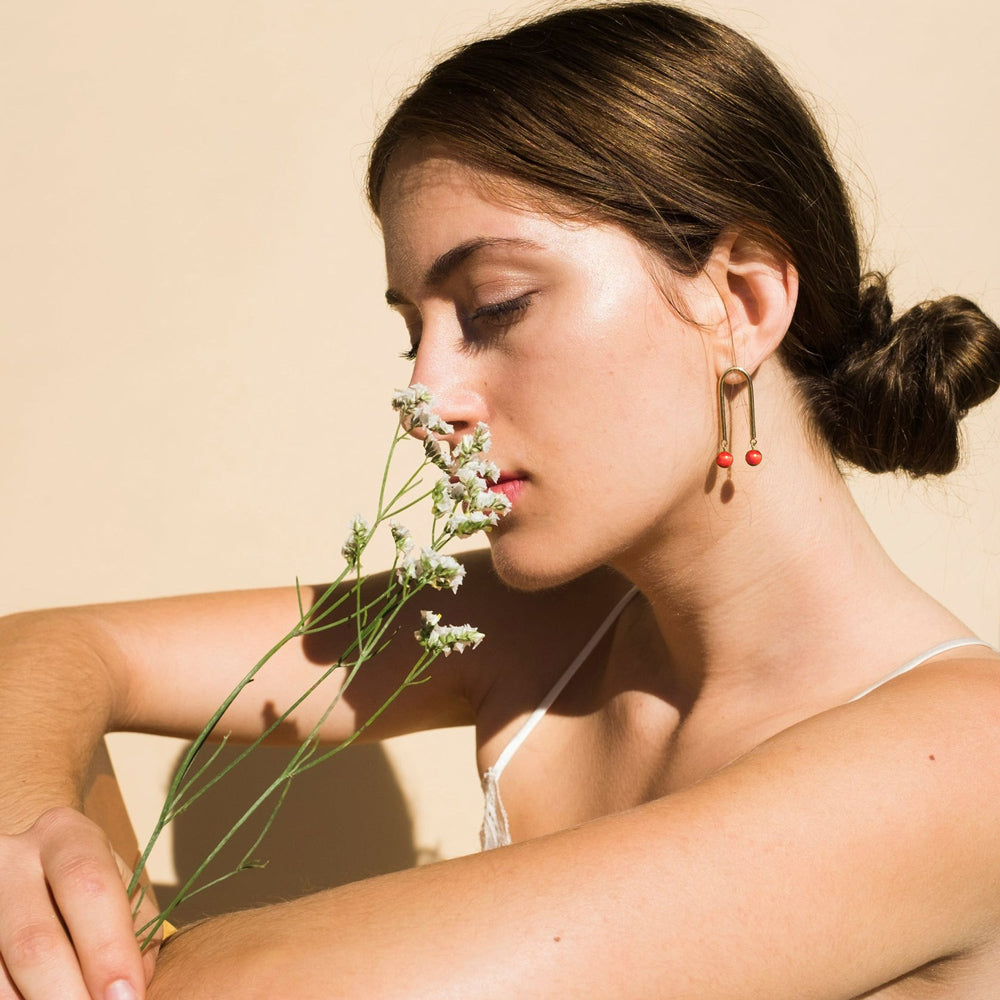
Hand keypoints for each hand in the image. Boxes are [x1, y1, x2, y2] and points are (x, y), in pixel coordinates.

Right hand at [0, 807, 157, 999]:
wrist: (24, 867)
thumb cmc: (88, 885)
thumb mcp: (121, 885)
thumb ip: (136, 930)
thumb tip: (130, 991)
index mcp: (65, 836)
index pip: (88, 887)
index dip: (107, 949)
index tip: (125, 998)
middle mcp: (11, 859)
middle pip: (34, 940)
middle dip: (68, 994)